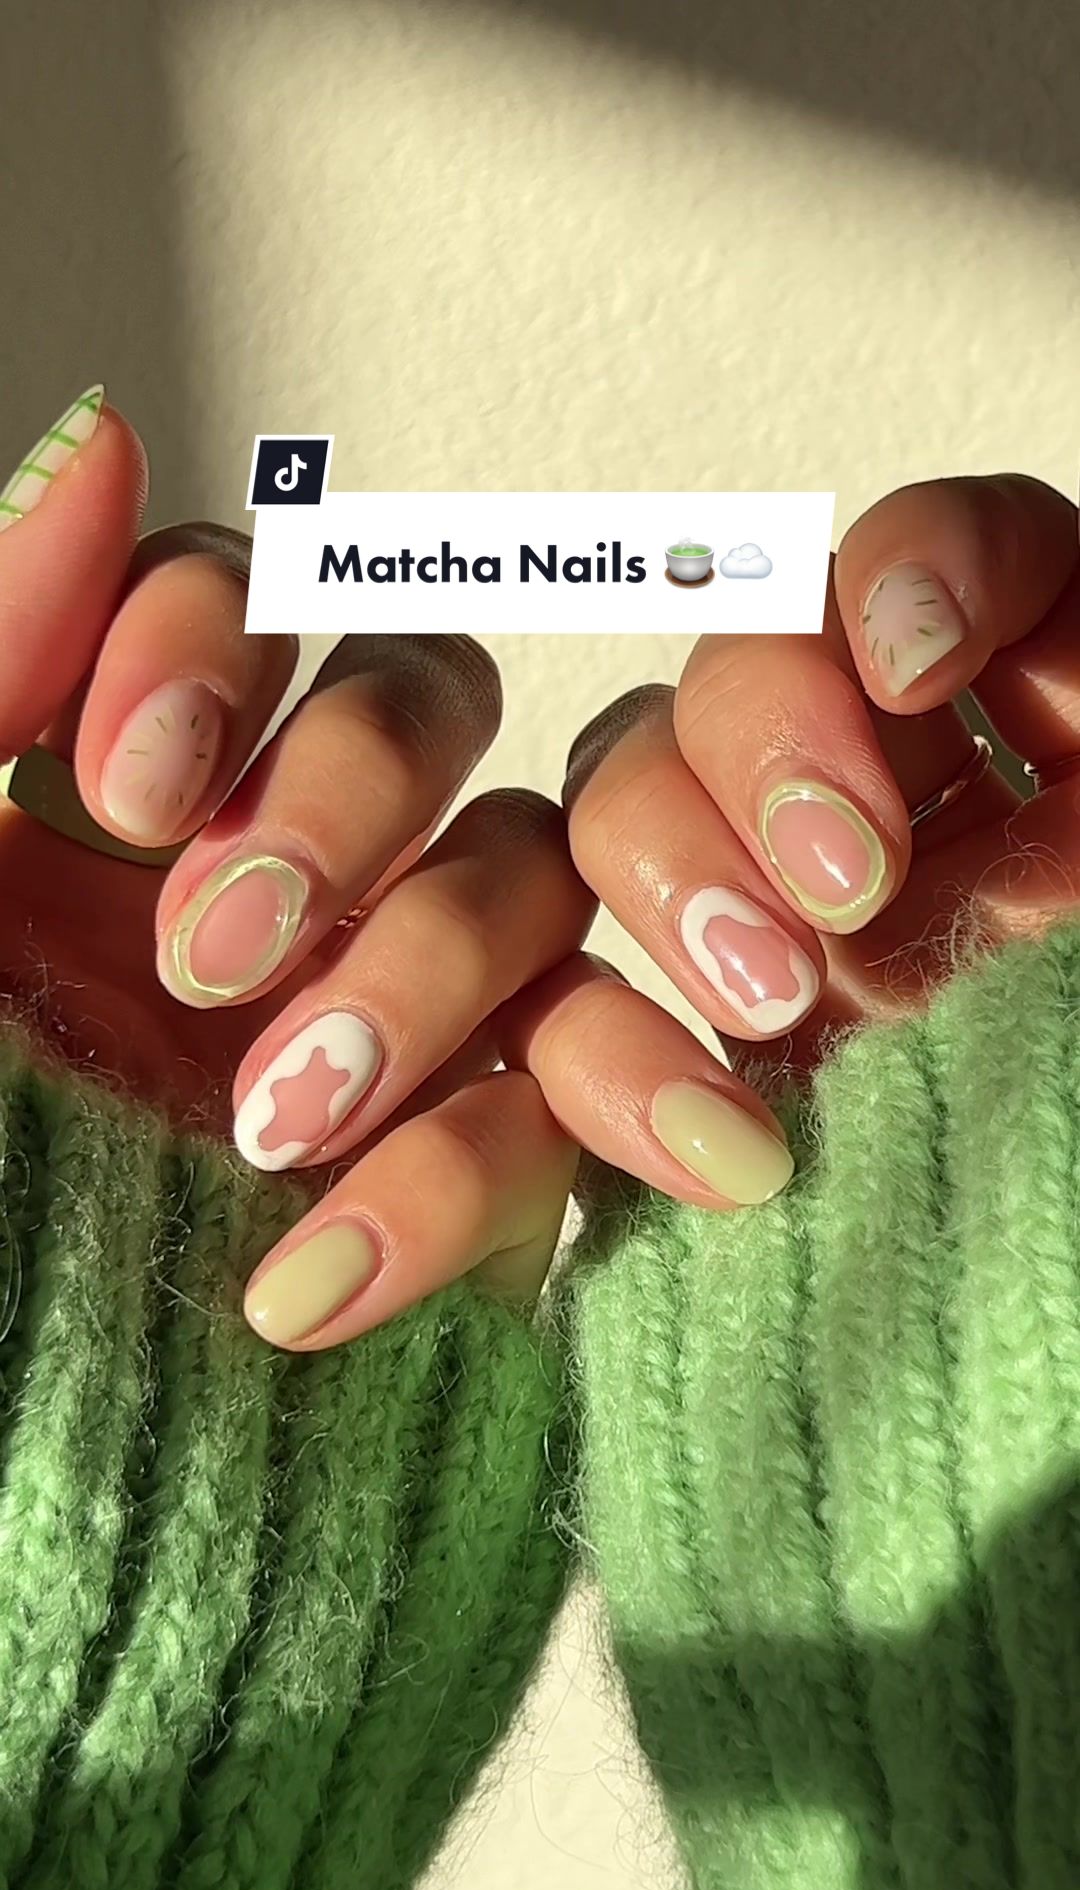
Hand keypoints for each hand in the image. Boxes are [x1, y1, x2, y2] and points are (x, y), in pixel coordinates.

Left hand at [0, 389, 594, 1346]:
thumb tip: (112, 436)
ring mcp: (397, 1029)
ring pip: (534, 897)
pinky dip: (466, 1180)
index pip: (261, 603)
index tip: (127, 793)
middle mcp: (286, 885)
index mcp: (130, 805)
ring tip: (278, 1126)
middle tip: (209, 964)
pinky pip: (559, 1127)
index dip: (226, 646)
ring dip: (428, 980)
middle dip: (352, 806)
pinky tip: (316, 1276)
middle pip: (436, 716)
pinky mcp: (476, 1192)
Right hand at [518, 474, 1079, 1209]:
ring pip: (621, 806)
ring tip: (776, 1002)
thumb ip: (1058, 854)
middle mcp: (890, 775)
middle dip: (757, 749)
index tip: (920, 664)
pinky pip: (575, 1019)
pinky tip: (722, 1146)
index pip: (948, 555)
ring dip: (671, 879)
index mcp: (1036, 701)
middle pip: (739, 665)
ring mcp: (779, 903)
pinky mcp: (708, 1043)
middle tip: (845, 882)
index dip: (909, 568)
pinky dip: (610, 1066)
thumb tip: (928, 906)